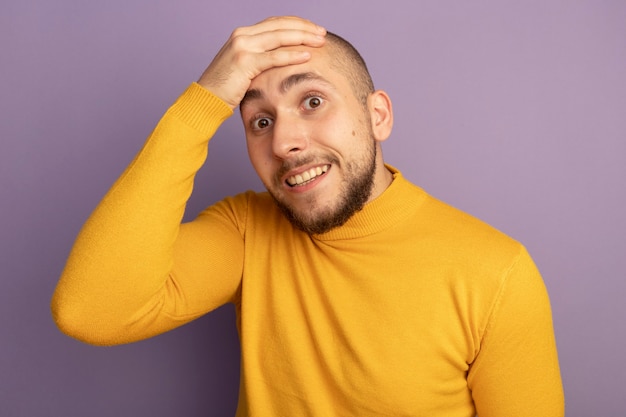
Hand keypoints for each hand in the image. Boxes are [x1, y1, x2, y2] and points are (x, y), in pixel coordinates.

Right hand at [198, 16, 326, 108]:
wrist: (205, 100)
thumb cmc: (227, 89)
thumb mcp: (245, 68)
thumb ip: (260, 59)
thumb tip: (282, 60)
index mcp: (243, 34)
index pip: (275, 22)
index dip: (297, 24)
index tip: (314, 30)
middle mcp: (242, 35)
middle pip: (280, 25)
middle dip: (304, 28)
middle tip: (322, 33)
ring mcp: (242, 47)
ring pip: (280, 36)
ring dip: (303, 38)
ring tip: (320, 41)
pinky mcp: (244, 62)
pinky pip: (274, 57)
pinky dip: (292, 55)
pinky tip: (307, 56)